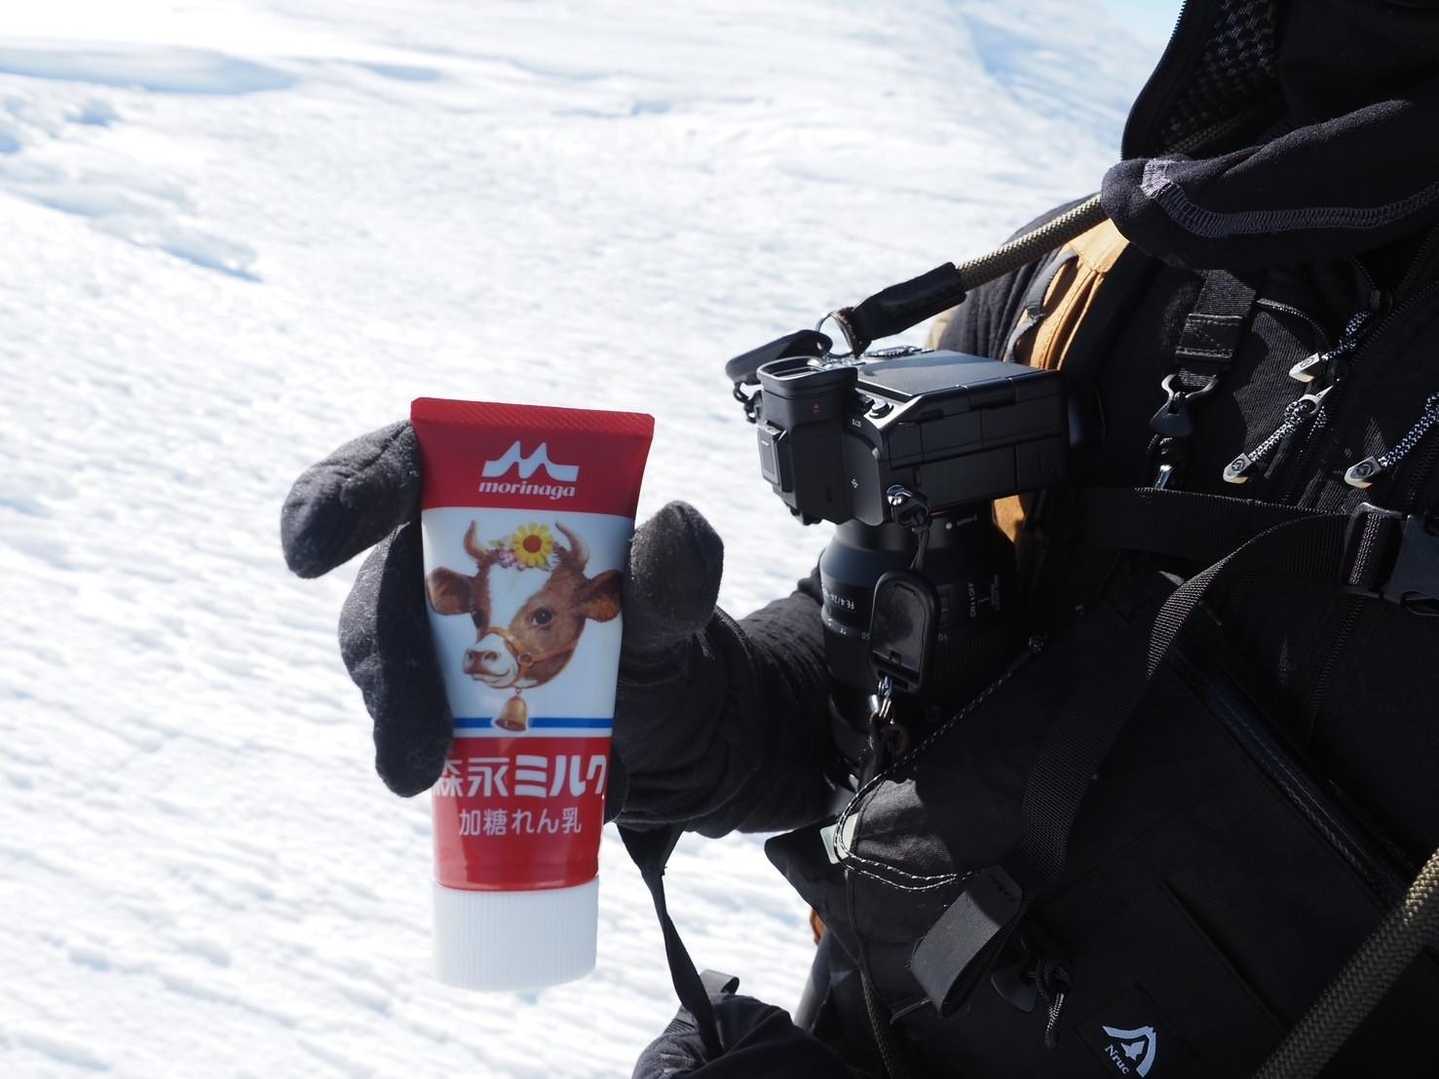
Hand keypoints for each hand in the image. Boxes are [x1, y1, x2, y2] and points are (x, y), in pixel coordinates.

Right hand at [280, 421, 722, 797]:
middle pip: (380, 592)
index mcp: (481, 495)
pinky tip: (507, 797)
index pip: (395, 468)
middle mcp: (439, 558)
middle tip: (408, 732)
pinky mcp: (435, 702)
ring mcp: (429, 636)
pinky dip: (457, 770)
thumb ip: (671, 570)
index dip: (338, 494)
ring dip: (402, 724)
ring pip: (388, 669)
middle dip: (385, 665)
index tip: (310, 549)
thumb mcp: (669, 602)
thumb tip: (680, 521)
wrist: (669, 714)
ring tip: (430, 775)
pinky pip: (422, 734)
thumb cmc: (653, 625)